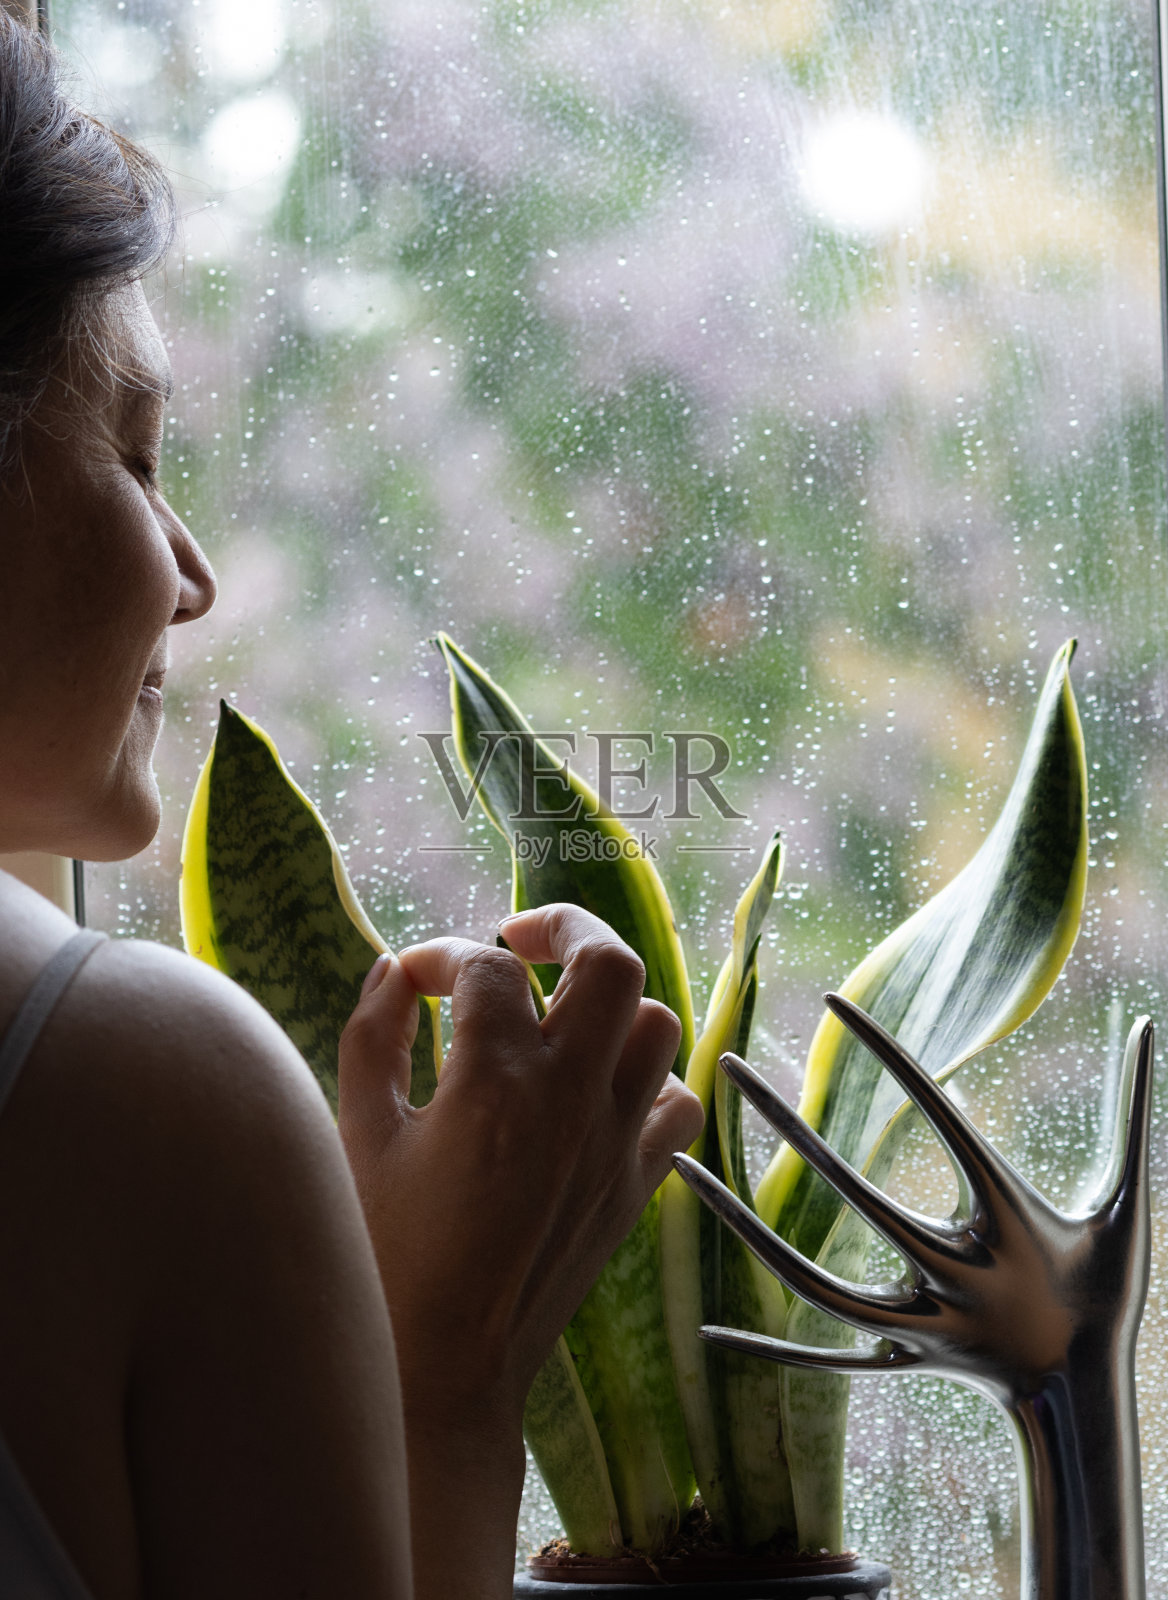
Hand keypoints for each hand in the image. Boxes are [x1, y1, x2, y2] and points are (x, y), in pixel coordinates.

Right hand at [338, 902, 702, 1425]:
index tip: (410, 982)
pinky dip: (646, 1080)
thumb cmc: (383, 1258)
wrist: (442, 1375)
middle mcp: (573, 1098)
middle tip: (520, 939)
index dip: (439, 958)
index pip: (484, 968)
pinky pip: (675, 1103)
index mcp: (496, 1081)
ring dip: (607, 1003)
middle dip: (565, 928)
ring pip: (656, 1023)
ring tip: (557, 1015)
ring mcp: (615, 1143)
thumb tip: (393, 970)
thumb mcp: (357, 1138)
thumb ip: (372, 1037)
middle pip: (609, 961)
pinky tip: (595, 1090)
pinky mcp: (634, 1187)